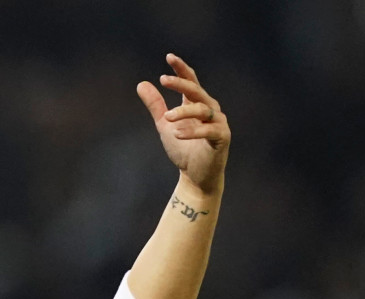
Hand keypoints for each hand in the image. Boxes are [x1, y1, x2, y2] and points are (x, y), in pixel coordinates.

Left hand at [136, 54, 230, 195]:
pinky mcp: (222, 137)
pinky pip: (208, 130)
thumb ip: (155, 106)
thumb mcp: (164, 125)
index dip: (181, 69)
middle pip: (196, 90)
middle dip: (181, 83)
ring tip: (167, 118)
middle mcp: (210, 109)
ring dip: (183, 112)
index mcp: (197, 104)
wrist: (195, 176)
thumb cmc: (183, 149)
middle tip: (164, 79)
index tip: (169, 57)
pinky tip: (177, 134)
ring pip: (202, 109)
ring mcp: (218, 122)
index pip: (190, 81)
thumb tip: (142, 84)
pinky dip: (192, 131)